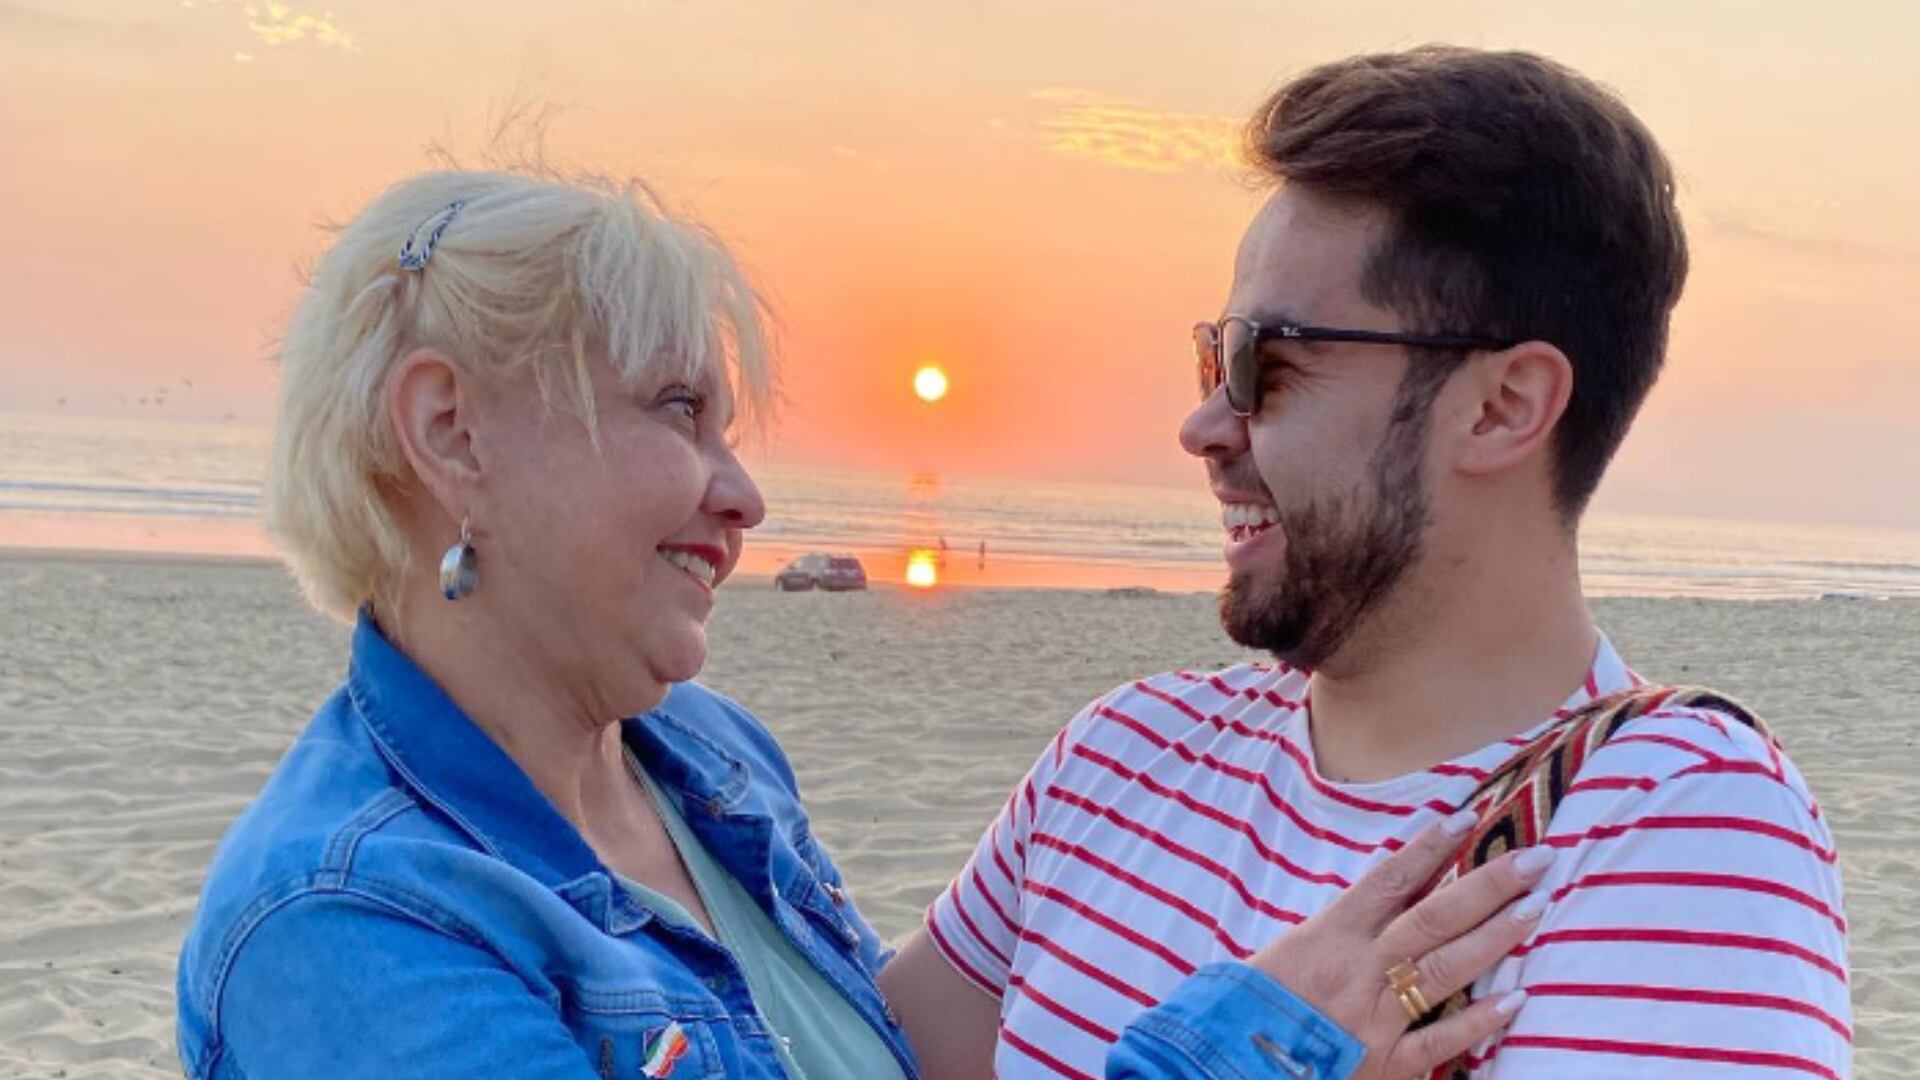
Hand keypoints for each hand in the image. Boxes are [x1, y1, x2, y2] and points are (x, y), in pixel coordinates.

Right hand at [1247, 810, 1551, 1079]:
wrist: (1229, 1062)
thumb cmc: (1257, 1004)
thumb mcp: (1290, 950)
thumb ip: (1341, 927)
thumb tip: (1389, 895)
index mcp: (1331, 935)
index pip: (1389, 880)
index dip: (1429, 848)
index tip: (1468, 818)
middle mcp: (1359, 969)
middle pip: (1432, 917)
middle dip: (1488, 884)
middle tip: (1537, 858)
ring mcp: (1375, 1017)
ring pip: (1445, 968)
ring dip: (1495, 936)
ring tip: (1537, 906)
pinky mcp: (1387, 1064)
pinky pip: (1440, 1041)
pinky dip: (1479, 1021)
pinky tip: (1516, 1000)